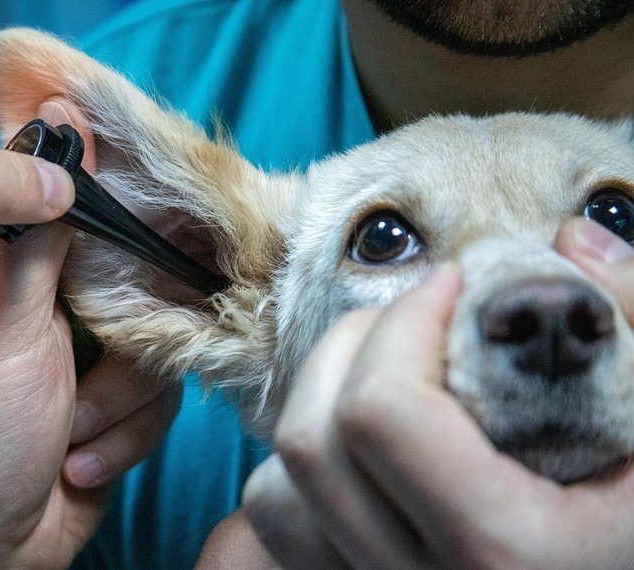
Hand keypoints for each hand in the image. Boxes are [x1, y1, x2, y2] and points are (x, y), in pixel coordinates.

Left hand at [0, 99, 180, 567]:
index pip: (87, 225)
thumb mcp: (9, 332)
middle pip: (140, 285)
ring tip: (69, 434)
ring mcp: (91, 364)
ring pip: (159, 348)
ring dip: (118, 403)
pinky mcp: (117, 410)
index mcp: (24, 283)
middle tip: (97, 362)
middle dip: (127, 341)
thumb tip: (57, 157)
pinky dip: (124, 436)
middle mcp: (60, 317)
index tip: (152, 212)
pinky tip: (78, 463)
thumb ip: (38, 248)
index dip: (122, 217)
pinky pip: (160, 401)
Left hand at [243, 255, 633, 568]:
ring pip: (276, 487)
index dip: (405, 321)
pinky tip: (368, 441)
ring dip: (318, 403)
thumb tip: (571, 239)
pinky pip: (280, 523)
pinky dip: (305, 465)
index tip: (452, 286)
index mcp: (502, 550)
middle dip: (354, 343)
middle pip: (310, 438)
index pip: (380, 412)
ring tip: (391, 373)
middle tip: (417, 318)